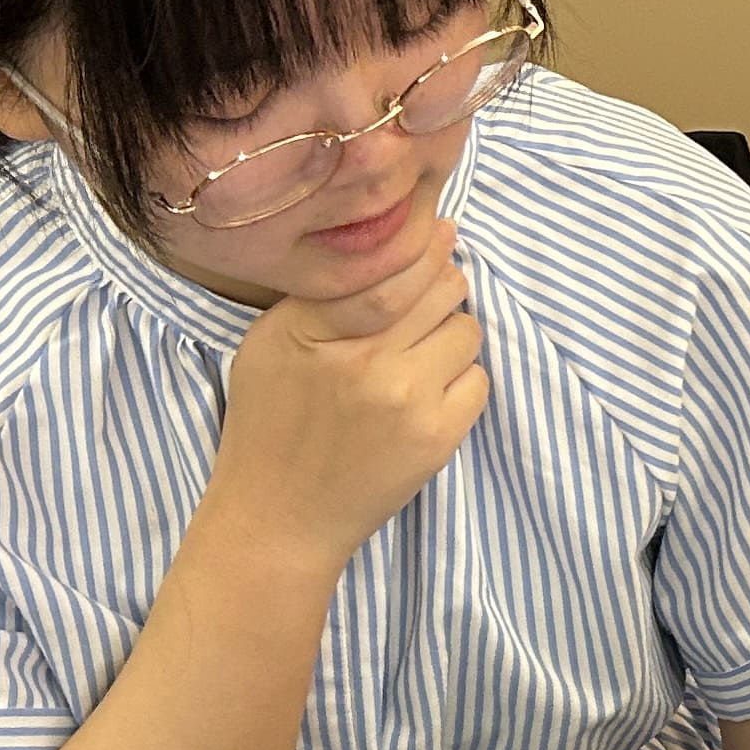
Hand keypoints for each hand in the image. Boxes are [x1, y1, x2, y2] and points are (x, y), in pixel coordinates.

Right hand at [205, 218, 489, 575]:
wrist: (280, 517)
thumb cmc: (270, 424)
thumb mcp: (270, 344)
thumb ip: (320, 296)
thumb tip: (386, 246)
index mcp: (313, 329)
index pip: (390, 267)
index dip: (425, 245)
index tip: (440, 232)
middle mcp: (363, 359)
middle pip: (441, 288)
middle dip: (442, 287)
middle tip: (426, 303)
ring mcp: (405, 399)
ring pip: (466, 329)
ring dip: (451, 335)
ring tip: (419, 356)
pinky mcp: (437, 437)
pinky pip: (479, 379)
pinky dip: (461, 380)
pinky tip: (427, 393)